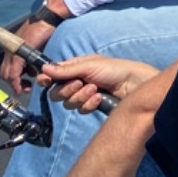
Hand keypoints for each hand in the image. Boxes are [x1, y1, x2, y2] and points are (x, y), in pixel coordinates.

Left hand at [0, 19, 57, 94]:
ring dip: (16, 84)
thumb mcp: (36, 44)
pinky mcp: (18, 54)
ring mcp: (12, 52)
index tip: (22, 87)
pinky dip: (17, 82)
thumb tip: (34, 68)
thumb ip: (31, 56)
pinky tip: (24, 86)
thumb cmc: (45, 29)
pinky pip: (14, 72)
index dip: (13, 80)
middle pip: (4, 74)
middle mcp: (9, 50)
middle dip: (14, 84)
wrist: (47, 18)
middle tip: (25, 89)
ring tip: (28, 86)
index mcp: (12, 48)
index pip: (7, 68)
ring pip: (7, 75)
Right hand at [35, 55, 158, 113]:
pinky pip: (81, 110)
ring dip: (81, 96)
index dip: (47, 80)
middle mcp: (77, 81)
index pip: (53, 75)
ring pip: (68, 103)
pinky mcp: (91, 105)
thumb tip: (44, 68)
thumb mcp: (89, 66)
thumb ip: (66, 70)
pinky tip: (100, 98)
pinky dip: (89, 104)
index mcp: (75, 68)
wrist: (133, 85)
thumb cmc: (114, 69)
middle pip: (56, 93)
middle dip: (67, 90)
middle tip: (81, 83)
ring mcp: (84, 94)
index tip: (45, 82)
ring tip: (95, 89)